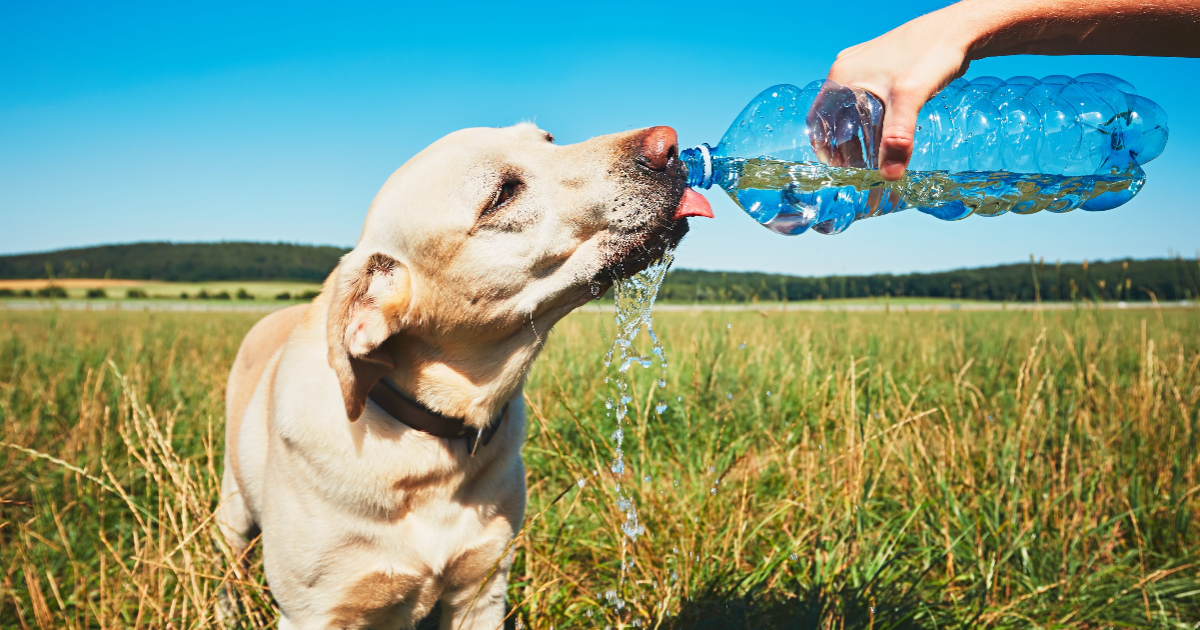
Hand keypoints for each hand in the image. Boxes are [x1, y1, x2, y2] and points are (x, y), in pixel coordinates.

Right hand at [824, 5, 974, 179]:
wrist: (957, 29)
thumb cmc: (931, 54)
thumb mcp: (910, 98)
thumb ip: (898, 137)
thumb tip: (889, 176)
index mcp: (842, 75)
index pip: (819, 119)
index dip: (824, 146)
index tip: (837, 169)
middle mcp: (848, 70)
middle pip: (835, 116)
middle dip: (844, 144)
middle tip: (858, 167)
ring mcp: (864, 67)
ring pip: (852, 108)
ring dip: (859, 132)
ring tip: (872, 155)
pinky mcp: (881, 68)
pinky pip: (867, 100)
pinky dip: (872, 119)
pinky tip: (887, 132)